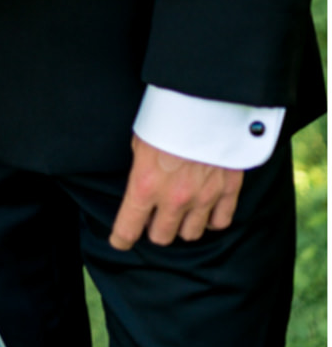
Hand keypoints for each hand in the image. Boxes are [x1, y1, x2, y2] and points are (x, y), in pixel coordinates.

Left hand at [110, 133, 243, 248]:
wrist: (206, 105)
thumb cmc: (167, 120)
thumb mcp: (140, 145)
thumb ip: (141, 172)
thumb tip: (143, 188)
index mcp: (144, 186)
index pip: (128, 228)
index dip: (122, 239)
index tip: (120, 241)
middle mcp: (173, 198)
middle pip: (162, 236)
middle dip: (154, 230)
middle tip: (153, 219)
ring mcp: (203, 197)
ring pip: (191, 233)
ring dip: (182, 226)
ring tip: (179, 214)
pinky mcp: (227, 191)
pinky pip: (220, 222)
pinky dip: (211, 220)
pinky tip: (204, 211)